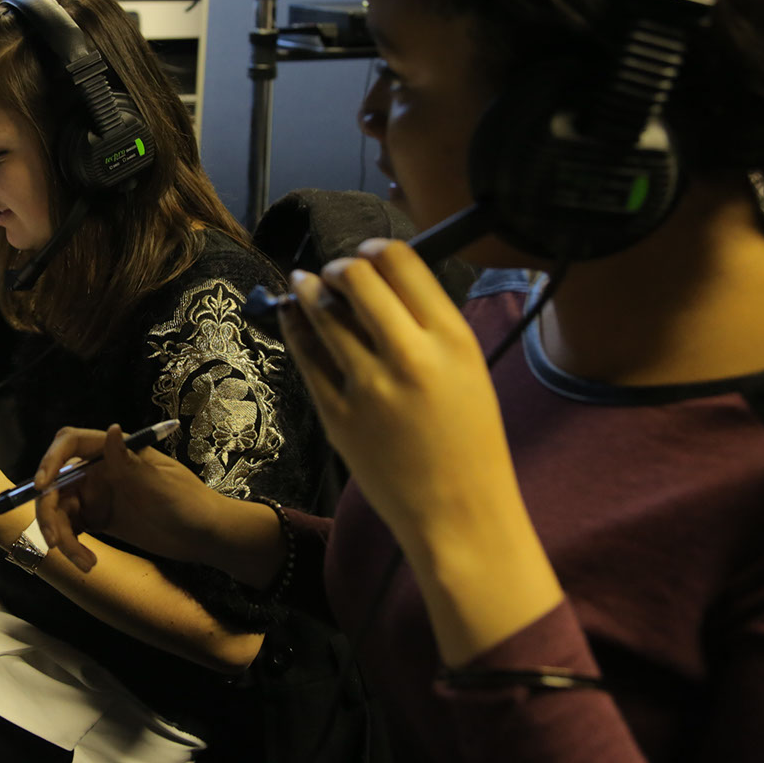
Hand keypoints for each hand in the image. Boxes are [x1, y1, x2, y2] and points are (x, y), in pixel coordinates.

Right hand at [34, 424, 224, 573]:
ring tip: (83, 562)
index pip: (70, 443)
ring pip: (61, 510)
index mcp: (113, 452)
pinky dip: (72, 547)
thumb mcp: (159, 484)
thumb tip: (111, 430)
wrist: (205, 536)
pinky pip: (72, 530)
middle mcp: (99, 470)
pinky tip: (88, 563)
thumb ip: (129, 463)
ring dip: (61, 536)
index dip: (50, 461)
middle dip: (49, 512)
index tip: (41, 487)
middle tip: (55, 541)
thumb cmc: (189, 502)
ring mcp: (97, 496)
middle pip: (56, 483)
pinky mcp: (99, 521)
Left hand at [277, 239, 517, 548]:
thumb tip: (383, 283)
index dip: (376, 248)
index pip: (402, 263)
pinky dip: (296, 329)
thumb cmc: (470, 442)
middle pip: (357, 278)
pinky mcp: (337, 415)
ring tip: (305, 282)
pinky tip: (293, 317)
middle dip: (340, 267)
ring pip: (322, 313)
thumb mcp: (469, 370)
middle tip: (336, 271)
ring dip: (309, 290)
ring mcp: (368, 387)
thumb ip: (429, 326)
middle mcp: (409, 356)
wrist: (459, 514)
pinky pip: (306, 356)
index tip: (366, 252)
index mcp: (452, 340)